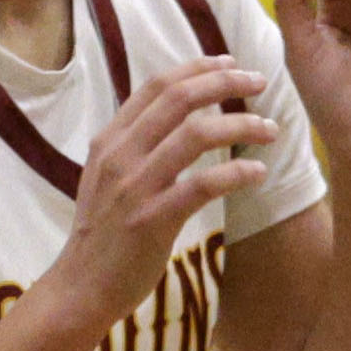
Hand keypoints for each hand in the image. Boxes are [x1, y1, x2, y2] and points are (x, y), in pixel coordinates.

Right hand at [50, 59, 273, 310]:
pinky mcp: (152, 220)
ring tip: (270, 130)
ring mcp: (134, 187)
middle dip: (225, 83)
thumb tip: (175, 118)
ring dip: (241, 125)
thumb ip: (135, 146)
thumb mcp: (106, 177)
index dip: (198, 68)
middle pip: (179, 99)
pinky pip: (202, 185)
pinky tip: (258, 171)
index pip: (157, 86)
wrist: (80, 287)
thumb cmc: (103, 234)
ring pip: (196, 135)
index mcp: (110, 140)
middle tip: (261, 81)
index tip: (231, 63)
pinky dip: (236, 172)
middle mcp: (120, 155)